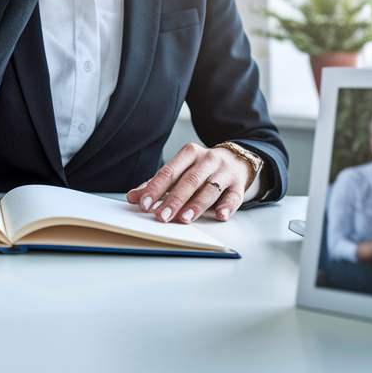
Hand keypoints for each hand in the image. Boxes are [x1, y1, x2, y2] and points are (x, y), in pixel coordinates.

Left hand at [125, 143, 253, 222]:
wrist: (237, 160)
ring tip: (185, 218)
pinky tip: (220, 215)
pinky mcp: (239, 184)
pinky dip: (227, 206)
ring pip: (210, 188)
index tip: (145, 204)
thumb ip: (156, 185)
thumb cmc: (201, 169)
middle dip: (174, 200)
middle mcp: (207, 160)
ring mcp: (225, 171)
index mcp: (189, 154)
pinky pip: (234, 196)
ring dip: (197, 205)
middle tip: (162, 216)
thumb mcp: (180, 172)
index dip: (156, 188)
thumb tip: (133, 197)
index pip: (169, 171)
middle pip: (189, 181)